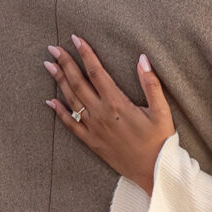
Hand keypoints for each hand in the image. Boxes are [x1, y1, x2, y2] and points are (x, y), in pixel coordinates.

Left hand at [45, 37, 176, 191]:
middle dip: (65, 63)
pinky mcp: (92, 142)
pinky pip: (71, 125)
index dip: (86, 54)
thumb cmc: (160, 140)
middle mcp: (101, 114)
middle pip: (79, 83)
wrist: (154, 172)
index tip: (76, 39)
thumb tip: (142, 58)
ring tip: (49, 65)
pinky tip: (50, 101)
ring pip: (71, 101)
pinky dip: (59, 112)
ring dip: (59, 81)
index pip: (97, 72)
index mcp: (118, 103)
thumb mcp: (162, 110)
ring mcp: (94, 128)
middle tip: (53, 48)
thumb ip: (151, 84)